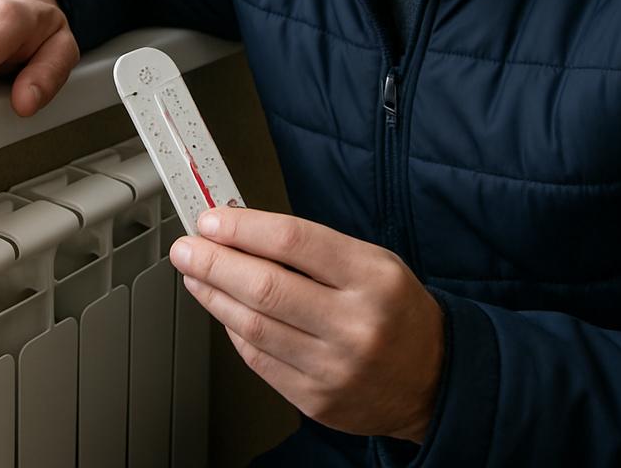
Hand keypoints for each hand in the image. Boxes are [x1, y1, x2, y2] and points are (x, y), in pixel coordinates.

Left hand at [170, 207, 443, 441]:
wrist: (433, 377)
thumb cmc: (395, 309)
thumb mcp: (370, 261)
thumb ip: (310, 247)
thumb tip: (244, 230)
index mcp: (372, 276)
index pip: (294, 242)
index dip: (244, 228)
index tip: (211, 220)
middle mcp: (354, 323)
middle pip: (265, 287)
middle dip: (214, 262)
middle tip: (187, 247)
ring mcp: (333, 367)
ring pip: (253, 326)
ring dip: (213, 295)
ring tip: (195, 274)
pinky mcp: (315, 400)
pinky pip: (257, 360)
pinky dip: (233, 330)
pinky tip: (223, 310)